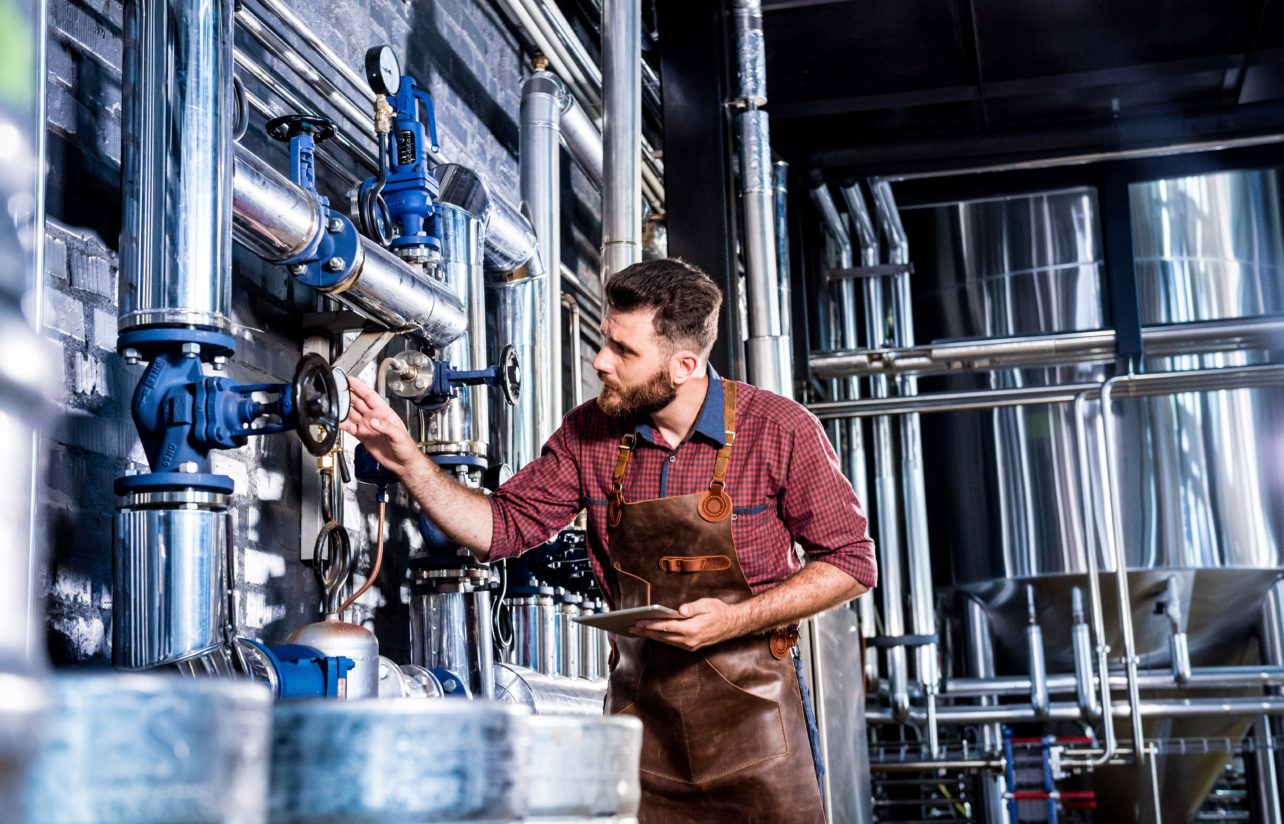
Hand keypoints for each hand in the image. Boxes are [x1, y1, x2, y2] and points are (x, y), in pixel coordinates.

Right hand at [339, 377, 422, 476]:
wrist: (403, 463)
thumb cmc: (406, 447)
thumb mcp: (398, 435)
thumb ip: (386, 427)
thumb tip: (373, 421)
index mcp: (384, 412)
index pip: (369, 396)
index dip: (360, 387)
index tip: (350, 380)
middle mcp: (373, 417)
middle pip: (357, 402)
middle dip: (347, 395)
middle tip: (337, 389)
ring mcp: (367, 426)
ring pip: (351, 413)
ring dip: (343, 408)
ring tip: (334, 402)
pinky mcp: (362, 436)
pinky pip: (349, 427)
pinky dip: (342, 424)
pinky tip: (336, 420)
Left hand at [631, 598, 746, 650]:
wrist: (733, 625)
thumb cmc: (719, 611)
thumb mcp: (707, 604)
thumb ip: (693, 607)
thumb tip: (681, 610)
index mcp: (693, 629)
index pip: (666, 627)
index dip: (651, 624)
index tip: (638, 621)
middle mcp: (690, 640)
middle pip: (663, 636)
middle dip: (646, 631)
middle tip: (631, 627)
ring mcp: (690, 645)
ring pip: (666, 641)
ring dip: (651, 636)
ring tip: (637, 630)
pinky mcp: (691, 647)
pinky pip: (672, 643)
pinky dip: (660, 638)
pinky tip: (652, 634)